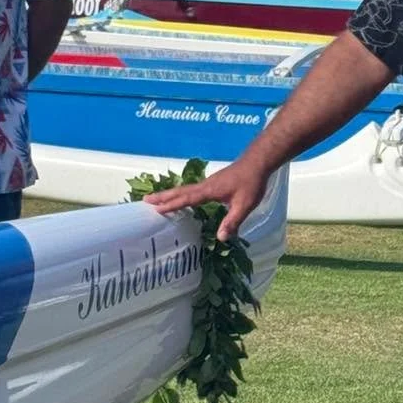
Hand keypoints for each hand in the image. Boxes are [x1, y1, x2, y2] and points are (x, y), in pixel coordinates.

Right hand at [145, 159, 269, 240]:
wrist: (257, 163)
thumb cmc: (252, 183)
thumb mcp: (245, 205)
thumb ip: (233, 221)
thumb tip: (220, 239)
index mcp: (209, 190)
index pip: (187, 199)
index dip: (172, 205)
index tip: (156, 209)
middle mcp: (205, 185)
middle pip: (180, 191)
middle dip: (163, 196)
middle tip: (145, 200)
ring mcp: (207, 183)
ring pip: (184, 189)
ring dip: (169, 194)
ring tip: (155, 199)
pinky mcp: (212, 183)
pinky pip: (191, 189)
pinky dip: (180, 194)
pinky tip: (180, 198)